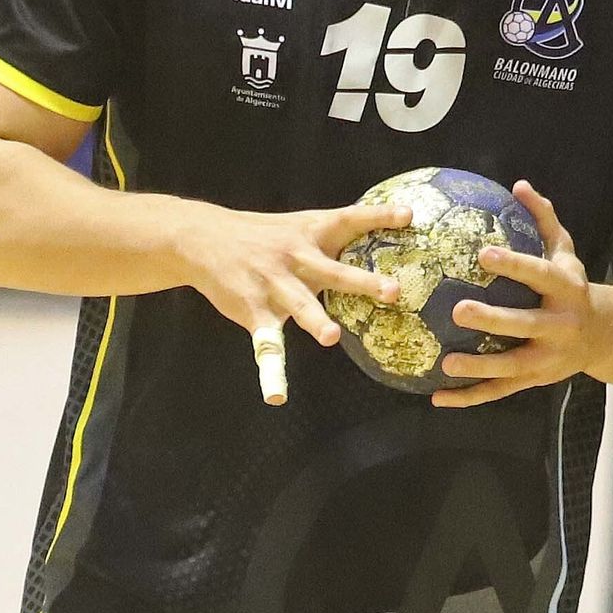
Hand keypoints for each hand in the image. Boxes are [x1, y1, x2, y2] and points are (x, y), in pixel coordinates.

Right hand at [175, 196, 409, 350]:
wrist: (203, 239)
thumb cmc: (263, 234)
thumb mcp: (299, 224)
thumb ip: (335, 232)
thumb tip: (385, 226)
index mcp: (311, 234)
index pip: (350, 221)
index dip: (379, 217)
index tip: (409, 216)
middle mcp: (296, 259)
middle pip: (334, 272)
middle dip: (363, 282)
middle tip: (393, 292)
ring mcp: (274, 286)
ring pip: (300, 305)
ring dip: (315, 321)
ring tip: (331, 337)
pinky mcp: (254, 312)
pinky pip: (266, 346)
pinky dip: (271, 373)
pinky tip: (277, 397)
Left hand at [432, 182, 600, 408]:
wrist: (605, 336)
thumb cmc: (572, 287)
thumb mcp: (566, 252)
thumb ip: (544, 220)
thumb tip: (519, 185)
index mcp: (568, 291)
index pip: (540, 276)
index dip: (515, 266)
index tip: (483, 255)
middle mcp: (562, 327)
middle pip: (526, 325)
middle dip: (495, 320)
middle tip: (460, 309)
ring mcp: (549, 359)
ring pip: (513, 366)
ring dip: (479, 367)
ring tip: (445, 362)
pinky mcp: (536, 381)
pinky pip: (499, 391)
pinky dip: (469, 397)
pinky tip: (437, 396)